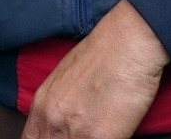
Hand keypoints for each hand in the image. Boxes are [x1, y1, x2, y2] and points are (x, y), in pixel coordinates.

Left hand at [22, 0, 167, 138]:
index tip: (59, 137)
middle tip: (80, 134)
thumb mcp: (65, 78)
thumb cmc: (103, 52)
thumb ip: (57, 105)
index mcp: (42, 105)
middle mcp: (52, 121)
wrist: (129, 41)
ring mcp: (75, 132)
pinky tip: (110, 134)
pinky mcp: (100, 138)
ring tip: (94, 133)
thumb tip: (62, 121)